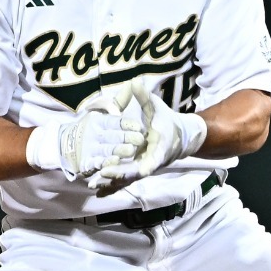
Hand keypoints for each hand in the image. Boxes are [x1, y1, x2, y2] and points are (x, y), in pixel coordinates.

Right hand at [25, 100, 144, 183]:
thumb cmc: (92, 128)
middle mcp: (95, 134)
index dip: (126, 123)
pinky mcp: (87, 163)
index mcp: (99, 121)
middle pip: (113, 136)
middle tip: (140, 139)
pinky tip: (115, 162)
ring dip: (118, 150)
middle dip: (126, 137)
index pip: (114, 121)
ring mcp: (91, 149)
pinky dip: (106, 163)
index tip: (139, 126)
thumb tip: (132, 83)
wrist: (65, 146)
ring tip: (130, 150)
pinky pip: (97, 163)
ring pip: (107, 150)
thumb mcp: (103, 113)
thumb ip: (119, 102)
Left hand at [87, 83, 207, 192]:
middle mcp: (152, 161)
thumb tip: (135, 81)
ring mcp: (143, 168)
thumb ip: (145, 97)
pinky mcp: (136, 171)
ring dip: (111, 183)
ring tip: (92, 184)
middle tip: (102, 172)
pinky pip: (123, 180)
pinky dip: (110, 185)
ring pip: (127, 179)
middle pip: (136, 172)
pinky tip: (95, 188)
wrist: (179, 137)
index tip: (141, 171)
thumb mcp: (157, 107)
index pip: (155, 158)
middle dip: (120, 173)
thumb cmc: (166, 120)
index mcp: (160, 146)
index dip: (148, 165)